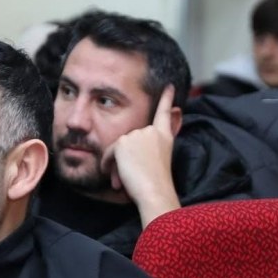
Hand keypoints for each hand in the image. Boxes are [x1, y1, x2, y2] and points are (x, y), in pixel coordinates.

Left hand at [101, 85, 180, 226]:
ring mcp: (138, 134)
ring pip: (118, 149)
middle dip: (124, 160)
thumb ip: (153, 147)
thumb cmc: (157, 184)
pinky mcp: (123, 141)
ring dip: (116, 166)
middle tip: (126, 180)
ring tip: (123, 182)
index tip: (169, 87)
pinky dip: (107, 165)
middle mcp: (152, 131)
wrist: (154, 191)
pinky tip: (115, 178)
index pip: (164, 113)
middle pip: (129, 142)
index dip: (166, 99)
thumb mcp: (159, 160)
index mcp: (164, 136)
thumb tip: (148, 147)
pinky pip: (108, 153)